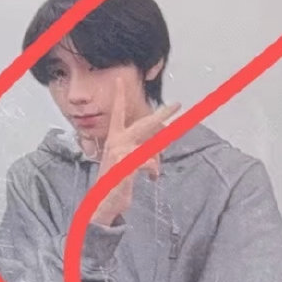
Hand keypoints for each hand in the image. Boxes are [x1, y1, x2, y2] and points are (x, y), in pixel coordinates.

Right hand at [89, 76, 179, 228]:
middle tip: (177, 104)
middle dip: (162, 113)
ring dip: (156, 159)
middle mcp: (116, 142)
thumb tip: (163, 142)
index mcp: (114, 138)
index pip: (117, 112)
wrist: (104, 202)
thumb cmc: (116, 181)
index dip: (119, 96)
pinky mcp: (126, 165)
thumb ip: (144, 149)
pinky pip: (149, 163)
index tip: (120, 80)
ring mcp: (121, 153)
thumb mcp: (129, 162)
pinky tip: (150, 178)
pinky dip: (154, 171)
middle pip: (144, 123)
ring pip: (151, 147)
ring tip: (153, 172)